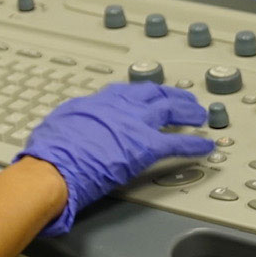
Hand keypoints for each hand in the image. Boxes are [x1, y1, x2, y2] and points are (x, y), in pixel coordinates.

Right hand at [19, 82, 213, 235]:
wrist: (55, 164)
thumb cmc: (50, 151)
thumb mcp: (57, 126)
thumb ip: (72, 123)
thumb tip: (69, 127)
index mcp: (97, 102)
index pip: (126, 92)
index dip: (142, 92)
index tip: (150, 93)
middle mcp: (119, 107)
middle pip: (153, 94)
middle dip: (170, 95)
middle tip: (183, 98)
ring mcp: (134, 124)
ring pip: (170, 109)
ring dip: (187, 110)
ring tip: (200, 115)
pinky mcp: (146, 146)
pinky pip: (177, 141)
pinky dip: (194, 143)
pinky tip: (205, 145)